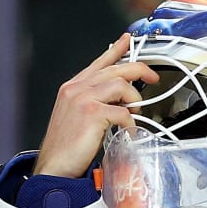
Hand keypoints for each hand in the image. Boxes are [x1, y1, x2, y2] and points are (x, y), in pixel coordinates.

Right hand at [33, 33, 157, 178]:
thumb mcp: (76, 117)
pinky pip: (123, 112)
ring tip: (134, 114)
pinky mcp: (92, 113)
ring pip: (122, 85)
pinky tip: (128, 133)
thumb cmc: (66, 148)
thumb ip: (94, 103)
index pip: (98, 62)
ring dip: (135, 100)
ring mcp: (83, 98)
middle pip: (116, 68)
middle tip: (153, 78)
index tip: (127, 40)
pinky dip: (130, 124)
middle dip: (139, 71)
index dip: (116, 49)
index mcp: (73, 88)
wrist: (54, 167)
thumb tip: (119, 100)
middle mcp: (76, 88)